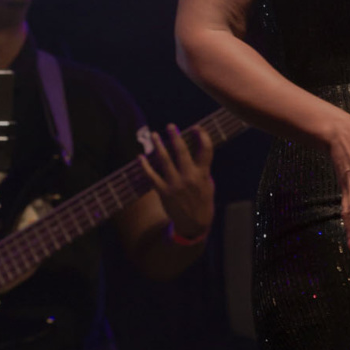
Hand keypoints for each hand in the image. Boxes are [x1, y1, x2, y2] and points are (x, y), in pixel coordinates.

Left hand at [140, 124, 214, 239]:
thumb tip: (196, 154)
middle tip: (170, 126)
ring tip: (155, 135)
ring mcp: (175, 184)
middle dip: (175, 137)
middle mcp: (189, 177)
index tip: (197, 128)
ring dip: (159, 146)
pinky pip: (152, 176)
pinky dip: (145, 166)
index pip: (206, 150)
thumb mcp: (209, 185)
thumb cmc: (203, 203)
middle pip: (182, 151)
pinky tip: (140, 157)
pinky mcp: (163, 191)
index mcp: (203, 174)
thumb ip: (203, 170)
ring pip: (165, 160)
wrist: (194, 224)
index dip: (202, 136)